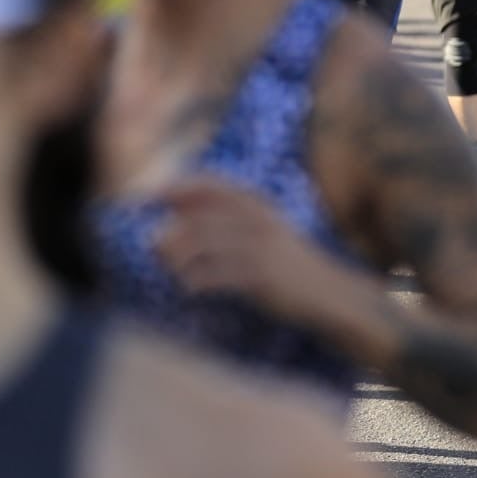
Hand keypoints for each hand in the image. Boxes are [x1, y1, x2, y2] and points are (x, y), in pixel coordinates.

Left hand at [151, 176, 351, 323]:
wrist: (329, 291)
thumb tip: (177, 208)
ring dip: (178, 258)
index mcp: (258, 204)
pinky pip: (218, 275)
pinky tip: (189, 289)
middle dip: (172, 231)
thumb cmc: (288, 262)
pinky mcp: (261, 276)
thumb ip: (226, 217)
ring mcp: (260, 248)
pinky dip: (197, 281)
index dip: (176, 188)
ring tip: (170, 270)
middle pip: (201, 217)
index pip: (210, 186)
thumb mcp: (263, 228)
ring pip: (204, 245)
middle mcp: (257, 220)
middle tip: (155, 247)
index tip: (147, 198)